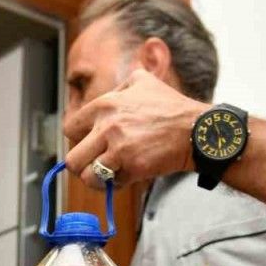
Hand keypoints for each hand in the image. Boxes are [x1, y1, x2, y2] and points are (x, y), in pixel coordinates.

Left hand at [64, 68, 209, 188]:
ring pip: (88, 176)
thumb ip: (120, 87)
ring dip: (97, 179)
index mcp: (105, 104)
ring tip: (109, 175)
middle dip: (82, 166)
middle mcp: (107, 126)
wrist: (196, 130)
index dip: (78, 140)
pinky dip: (118, 184)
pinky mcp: (133, 167)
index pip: (70, 129)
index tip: (88, 145)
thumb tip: (109, 93)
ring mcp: (119, 148)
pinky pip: (113, 184)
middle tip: (93, 166)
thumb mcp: (143, 82)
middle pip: (73, 158)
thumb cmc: (171, 107)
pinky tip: (129, 175)